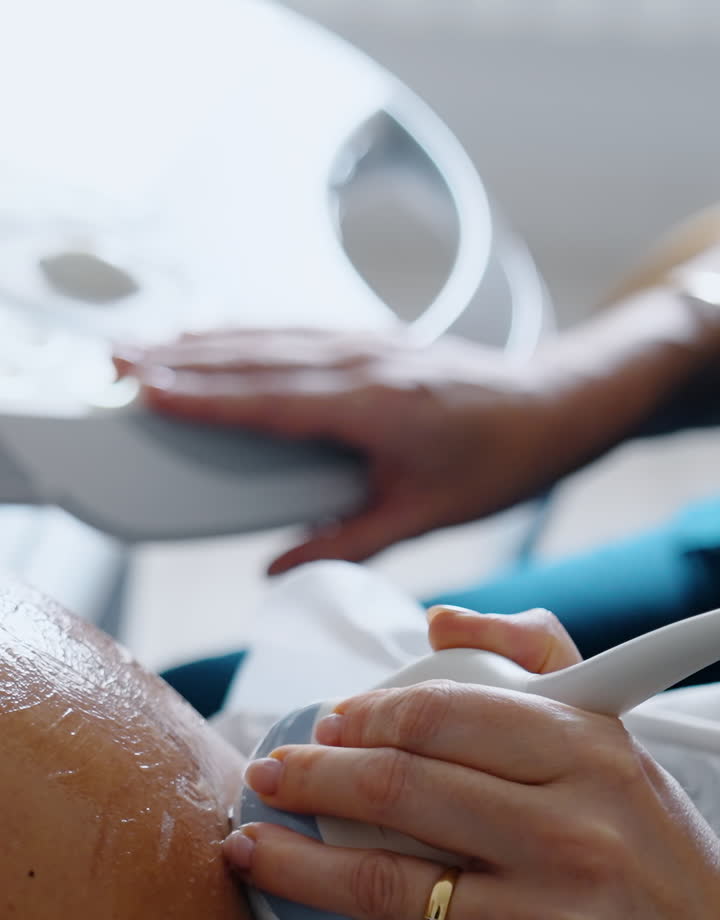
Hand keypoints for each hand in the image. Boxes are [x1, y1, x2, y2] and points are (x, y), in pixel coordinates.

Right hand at [116, 328, 592, 572]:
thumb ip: (348, 541)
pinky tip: (220, 337)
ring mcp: (368, 343)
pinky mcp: (373, 339)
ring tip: (149, 345)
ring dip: (206, 340)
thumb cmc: (501, 459)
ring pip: (271, 337)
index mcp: (374, 406)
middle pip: (255, 357)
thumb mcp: (426, 515)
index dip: (204, 398)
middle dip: (181, 358)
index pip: (270, 401)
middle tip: (120, 361)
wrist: (556, 403)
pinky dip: (248, 334)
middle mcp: (364, 363)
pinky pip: (296, 332)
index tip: (148, 393)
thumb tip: (280, 569)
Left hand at [225, 606, 719, 919]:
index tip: (323, 724)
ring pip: (382, 885)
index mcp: (592, 755)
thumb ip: (540, 664)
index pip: (443, 713)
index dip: (363, 716)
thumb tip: (439, 620)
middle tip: (268, 774)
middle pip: (396, 790)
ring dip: (294, 865)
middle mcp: (573, 834)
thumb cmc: (658, 859)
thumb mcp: (620, 748)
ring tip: (252, 849)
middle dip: (308, 777)